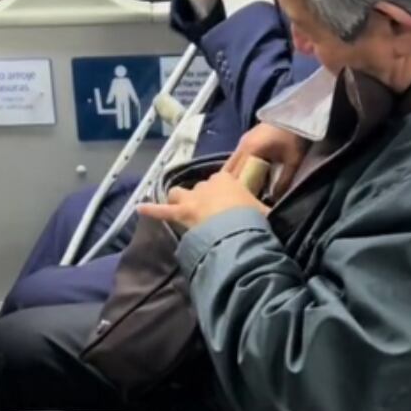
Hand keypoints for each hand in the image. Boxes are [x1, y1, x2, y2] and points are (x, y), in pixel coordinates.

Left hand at [137, 169, 267, 231]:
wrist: (238, 230)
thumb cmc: (254, 219)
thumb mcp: (264, 211)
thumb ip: (262, 210)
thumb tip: (271, 217)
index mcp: (228, 181)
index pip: (222, 181)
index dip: (224, 191)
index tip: (230, 202)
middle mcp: (207, 185)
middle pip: (200, 188)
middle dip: (203, 197)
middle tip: (211, 210)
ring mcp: (192, 199)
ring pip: (179, 193)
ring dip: (179, 199)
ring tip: (181, 206)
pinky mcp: (181, 214)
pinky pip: (161, 211)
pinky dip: (151, 210)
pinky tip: (139, 207)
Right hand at [227, 123, 307, 198]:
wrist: (297, 114)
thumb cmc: (294, 137)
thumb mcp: (293, 160)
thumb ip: (284, 180)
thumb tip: (275, 198)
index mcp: (250, 150)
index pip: (237, 174)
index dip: (238, 189)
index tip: (241, 202)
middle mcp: (241, 145)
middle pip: (229, 169)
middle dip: (232, 184)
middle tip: (238, 199)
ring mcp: (242, 141)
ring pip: (231, 163)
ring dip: (234, 176)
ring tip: (240, 191)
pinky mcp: (246, 139)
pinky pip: (237, 158)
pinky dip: (238, 168)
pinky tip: (244, 178)